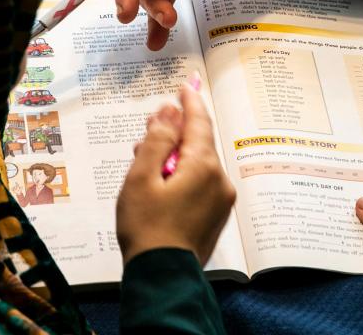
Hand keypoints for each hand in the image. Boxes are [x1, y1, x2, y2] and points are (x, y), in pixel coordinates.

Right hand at [116, 83, 235, 264]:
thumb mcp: (141, 177)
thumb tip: (168, 111)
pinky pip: (201, 183)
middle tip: (148, 132)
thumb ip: (156, 139)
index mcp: (204, 166)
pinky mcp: (216, 215)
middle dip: (174, 134)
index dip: (190, 102)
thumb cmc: (146, 228)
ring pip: (198, 164)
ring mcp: (221, 199)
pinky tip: (160, 185)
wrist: (162, 277)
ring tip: (144, 163)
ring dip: (175, 157)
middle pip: (197, 143)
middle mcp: (220, 179)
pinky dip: (182, 175)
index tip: (185, 85)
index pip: (199, 122)